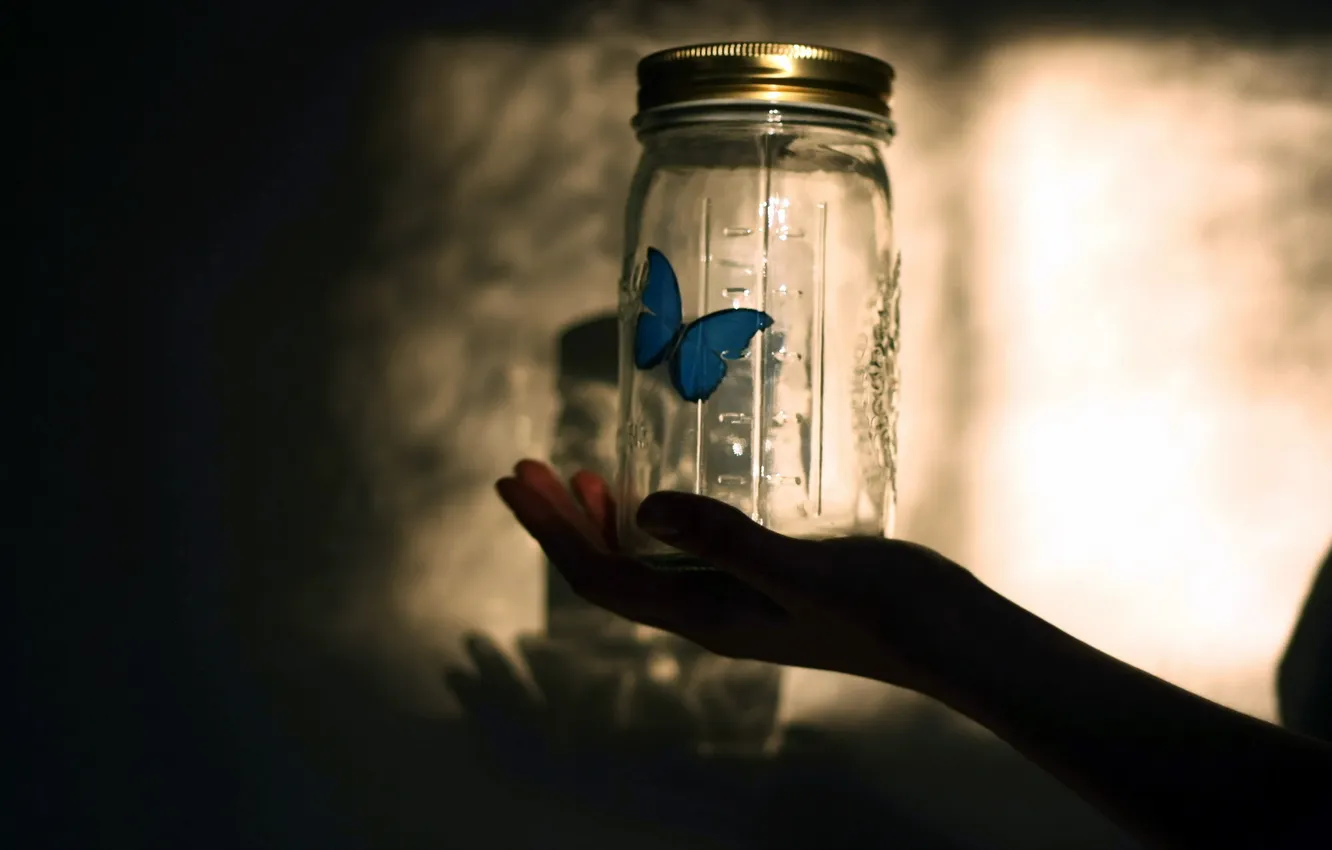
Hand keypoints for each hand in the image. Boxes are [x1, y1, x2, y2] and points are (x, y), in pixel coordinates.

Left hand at [496, 459, 981, 694]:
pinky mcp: (760, 583)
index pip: (599, 576)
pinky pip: (680, 556)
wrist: (947, 639)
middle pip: (607, 570)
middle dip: (560, 521)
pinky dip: (652, 522)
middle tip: (526, 467)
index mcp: (702, 616)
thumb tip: (644, 508)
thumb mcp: (800, 569)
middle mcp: (705, 615)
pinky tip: (661, 495)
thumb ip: (726, 540)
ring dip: (598, 523)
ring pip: (640, 565)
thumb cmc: (883, 607)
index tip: (515, 480)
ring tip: (575, 478)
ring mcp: (731, 602)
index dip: (550, 530)